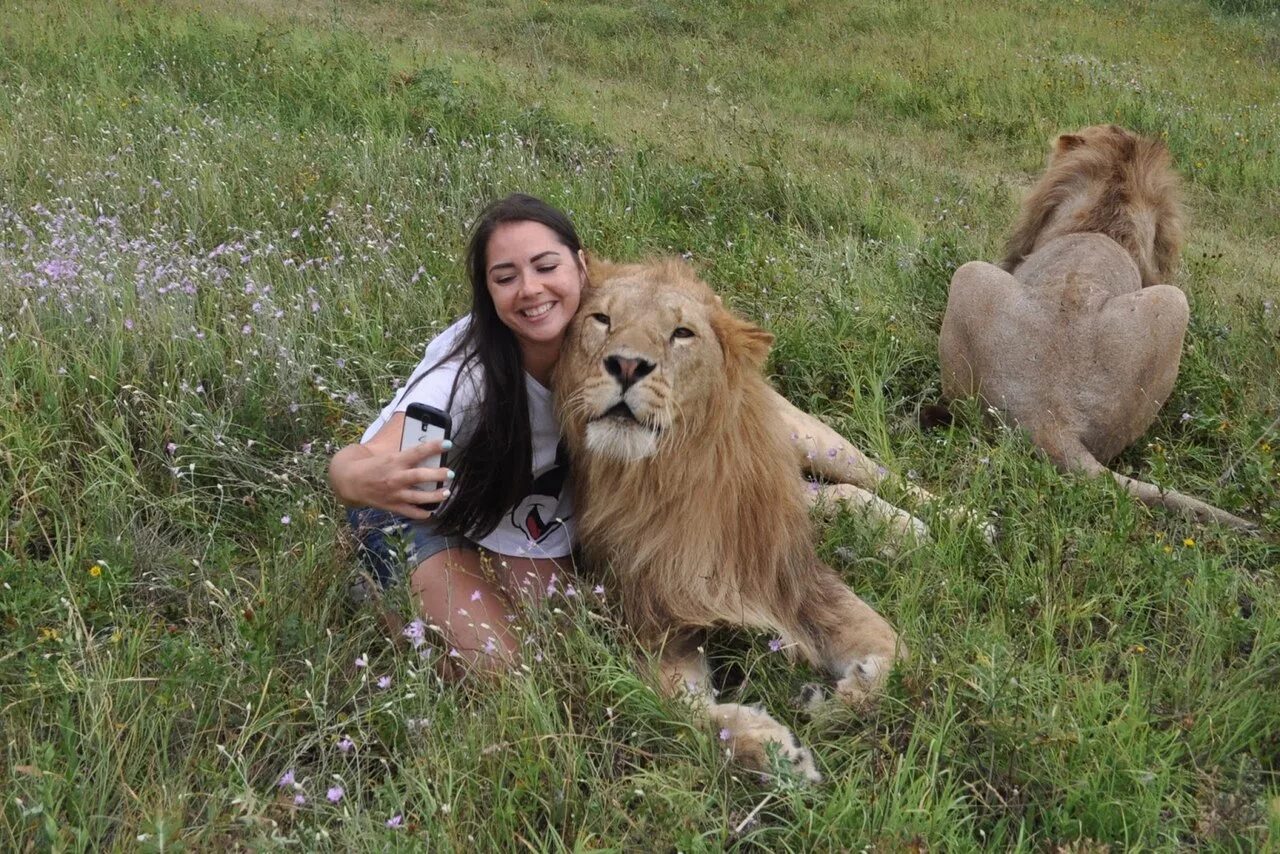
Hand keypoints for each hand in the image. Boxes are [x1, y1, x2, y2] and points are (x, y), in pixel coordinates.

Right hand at [330, 438, 453, 520]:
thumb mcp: (387, 455)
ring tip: (447, 493)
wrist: (350, 482)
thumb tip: (427, 451)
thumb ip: (405, 455)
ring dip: (435, 496)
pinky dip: (422, 513)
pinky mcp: (393, 506)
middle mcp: (395, 478)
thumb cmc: (372, 465)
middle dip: (437, 475)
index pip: (417, 452)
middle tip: (451, 473)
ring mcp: (395, 494)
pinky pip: (410, 512)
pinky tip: (431, 511)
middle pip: (420, 476)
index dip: (433, 447)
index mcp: (394, 461)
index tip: (447, 444)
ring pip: (418, 497)